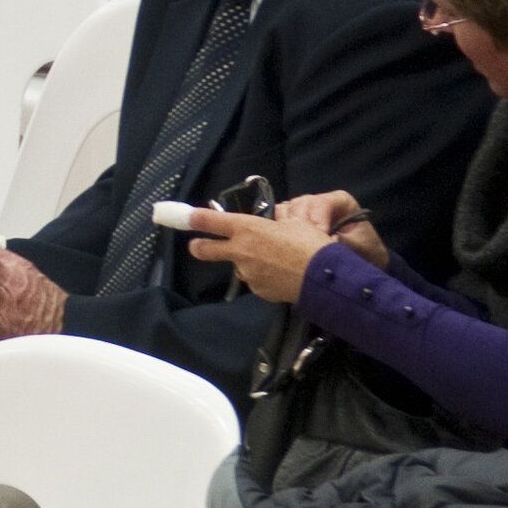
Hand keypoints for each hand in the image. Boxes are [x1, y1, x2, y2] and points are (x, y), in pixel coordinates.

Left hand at [181, 204, 347, 303]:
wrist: (325, 278)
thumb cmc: (311, 244)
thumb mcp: (295, 223)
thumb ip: (277, 221)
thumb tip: (276, 219)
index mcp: (247, 227)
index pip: (210, 220)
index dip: (193, 218)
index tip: (181, 217)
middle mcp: (240, 249)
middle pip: (205, 249)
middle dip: (199, 247)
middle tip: (199, 246)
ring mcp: (247, 272)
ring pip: (239, 266)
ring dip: (248, 263)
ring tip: (274, 263)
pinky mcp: (258, 290)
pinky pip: (256, 281)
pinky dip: (263, 277)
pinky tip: (281, 276)